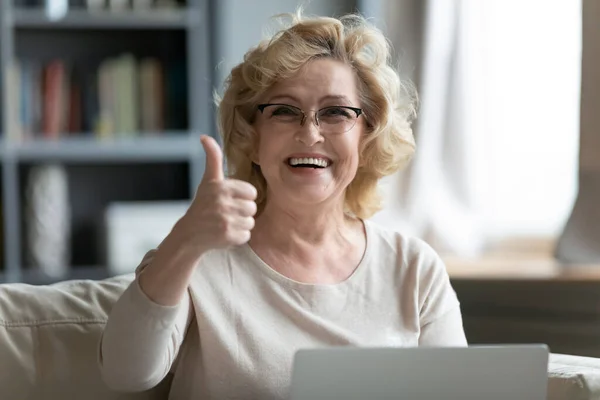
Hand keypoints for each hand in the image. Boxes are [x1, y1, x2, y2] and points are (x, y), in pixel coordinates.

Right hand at [174, 135, 257, 253]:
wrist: (189, 234)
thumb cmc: (203, 205)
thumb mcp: (208, 181)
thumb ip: (213, 158)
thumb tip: (204, 136)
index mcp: (221, 187)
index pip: (251, 192)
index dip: (242, 197)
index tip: (229, 200)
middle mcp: (222, 202)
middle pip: (252, 208)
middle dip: (242, 212)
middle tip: (225, 213)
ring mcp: (225, 220)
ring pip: (250, 222)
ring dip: (240, 225)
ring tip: (225, 223)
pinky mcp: (227, 235)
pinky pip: (246, 235)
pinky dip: (238, 237)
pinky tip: (224, 234)